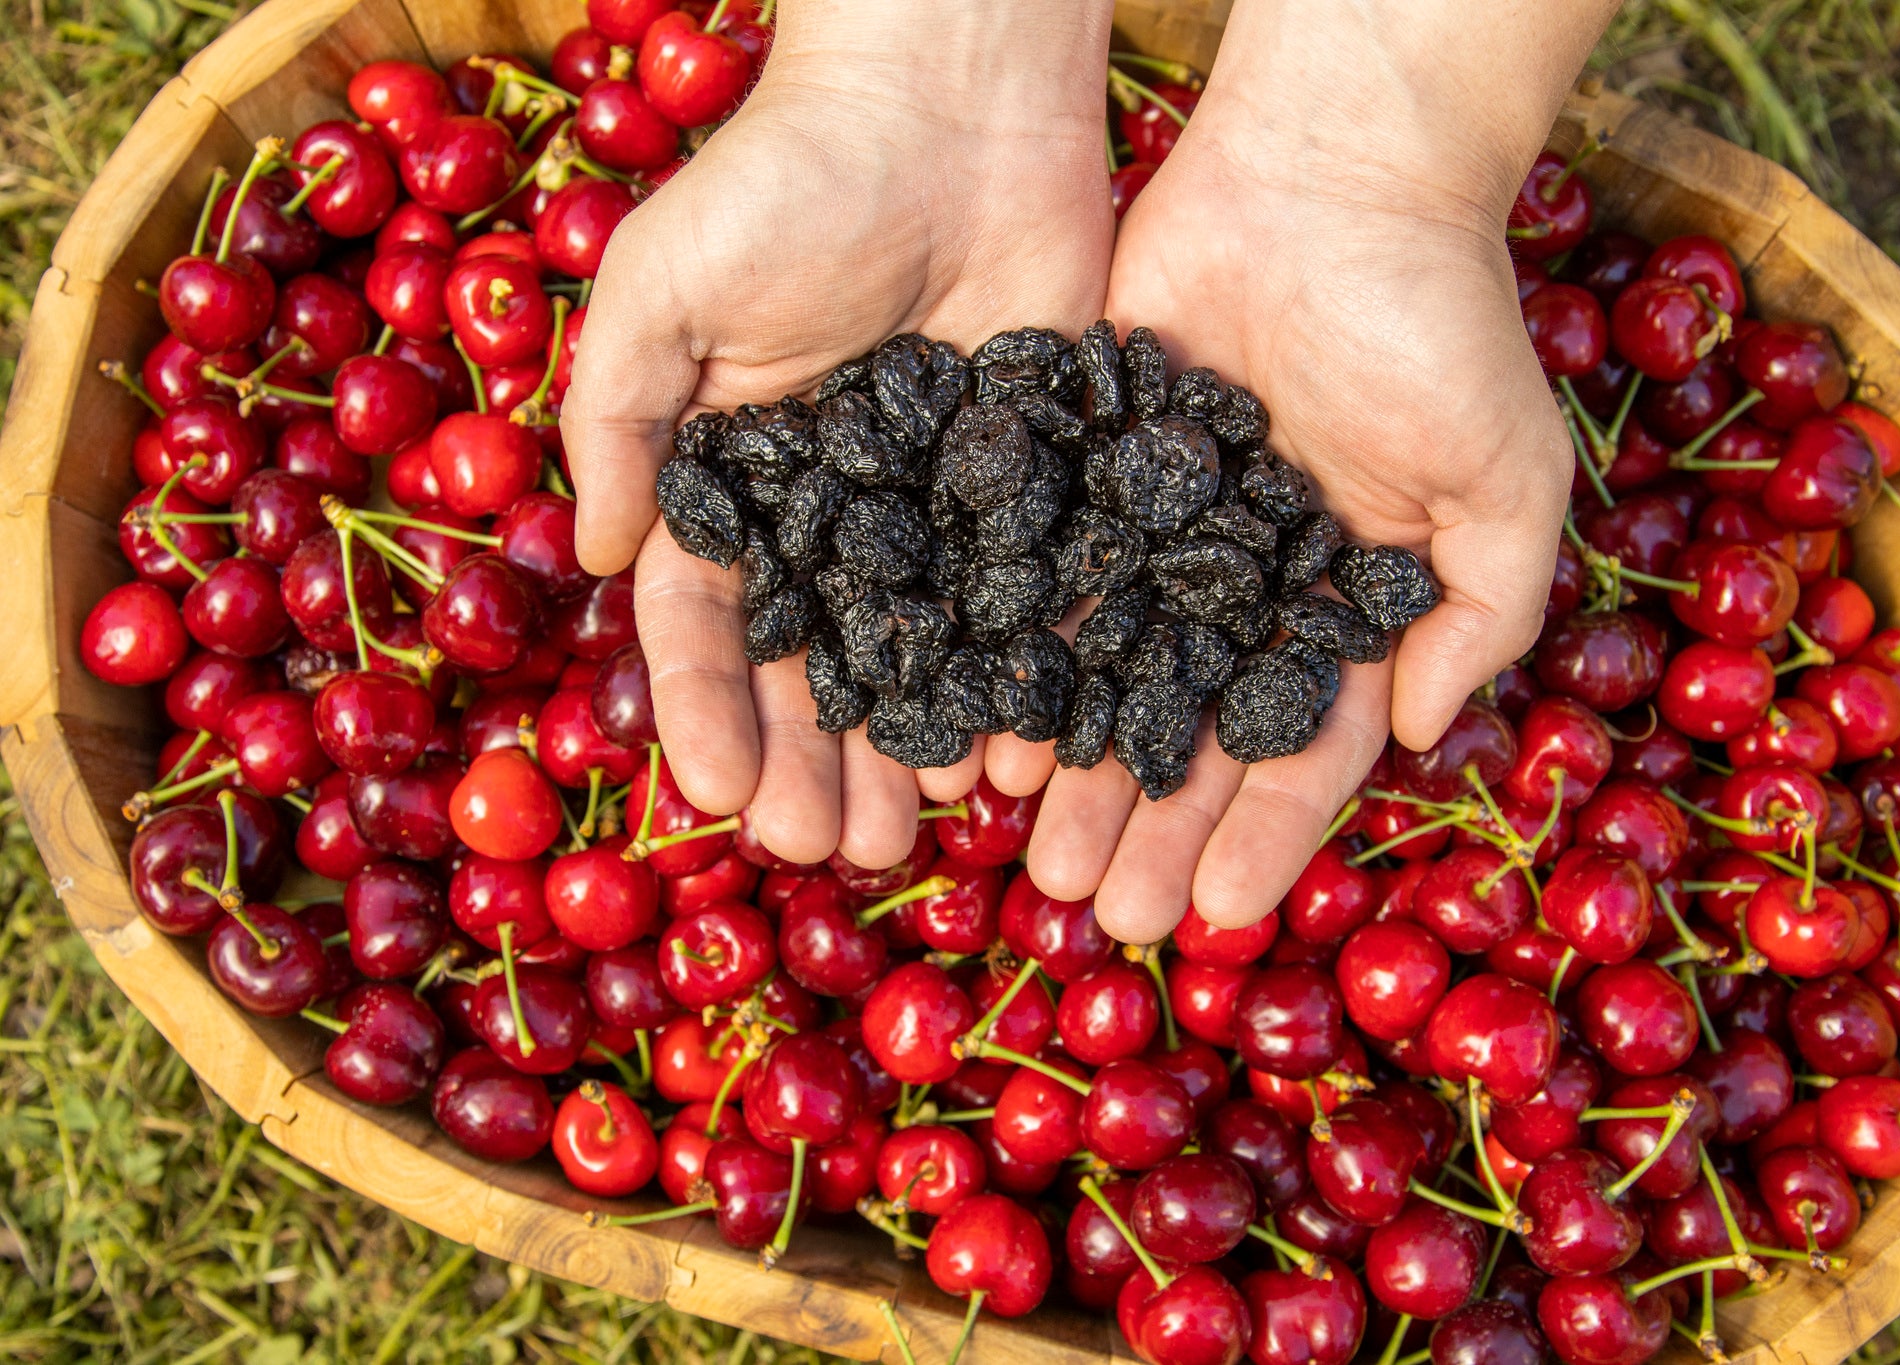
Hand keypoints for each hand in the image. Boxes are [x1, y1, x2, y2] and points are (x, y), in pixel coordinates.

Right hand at [564, 0, 1113, 869]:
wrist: (954, 95)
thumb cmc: (788, 176)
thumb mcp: (662, 288)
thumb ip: (617, 421)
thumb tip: (603, 556)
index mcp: (735, 477)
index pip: (709, 622)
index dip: (708, 713)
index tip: (718, 798)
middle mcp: (833, 511)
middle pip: (818, 666)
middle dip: (816, 763)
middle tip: (831, 850)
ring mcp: (936, 507)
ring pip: (921, 659)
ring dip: (909, 749)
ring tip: (914, 834)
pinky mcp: (1031, 486)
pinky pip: (1021, 605)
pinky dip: (1014, 684)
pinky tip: (1011, 755)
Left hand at [1009, 0, 1613, 943]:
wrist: (1330, 171)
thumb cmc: (1438, 323)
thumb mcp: (1503, 480)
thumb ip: (1480, 615)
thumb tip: (1419, 736)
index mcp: (1340, 606)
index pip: (1299, 749)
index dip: (1264, 836)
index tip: (1221, 915)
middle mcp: (1242, 589)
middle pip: (1188, 735)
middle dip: (1151, 828)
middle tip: (1103, 914)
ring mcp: (1158, 536)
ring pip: (1106, 679)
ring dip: (1076, 775)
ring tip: (1033, 857)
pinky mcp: (1084, 469)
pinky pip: (1043, 583)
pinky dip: (1016, 660)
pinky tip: (986, 735)